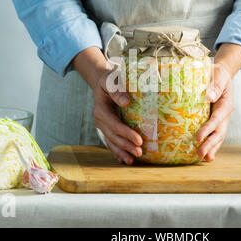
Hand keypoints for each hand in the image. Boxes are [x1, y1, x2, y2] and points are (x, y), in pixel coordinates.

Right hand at [73, 47, 142, 164]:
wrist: (102, 82)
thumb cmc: (110, 79)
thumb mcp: (111, 80)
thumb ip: (117, 90)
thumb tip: (126, 102)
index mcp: (101, 110)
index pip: (115, 125)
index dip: (126, 134)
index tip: (139, 140)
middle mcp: (100, 121)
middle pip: (114, 137)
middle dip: (126, 146)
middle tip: (140, 152)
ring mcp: (103, 126)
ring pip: (112, 142)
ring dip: (122, 152)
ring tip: (133, 160)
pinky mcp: (107, 128)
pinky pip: (112, 142)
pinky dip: (118, 152)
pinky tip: (125, 160)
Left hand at [196, 43, 240, 160]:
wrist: (221, 73)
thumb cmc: (217, 73)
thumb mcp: (218, 75)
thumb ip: (215, 85)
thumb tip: (208, 96)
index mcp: (226, 104)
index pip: (217, 119)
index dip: (208, 129)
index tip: (198, 137)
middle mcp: (225, 114)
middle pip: (219, 132)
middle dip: (210, 144)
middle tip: (200, 154)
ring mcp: (221, 119)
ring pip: (218, 136)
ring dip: (212, 148)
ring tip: (204, 158)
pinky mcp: (215, 120)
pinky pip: (214, 134)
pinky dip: (211, 145)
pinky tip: (205, 155)